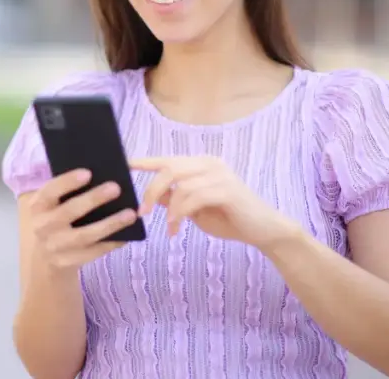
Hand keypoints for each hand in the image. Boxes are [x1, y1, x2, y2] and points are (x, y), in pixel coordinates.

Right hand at [29, 169, 139, 272]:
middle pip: (69, 212)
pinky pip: (93, 252)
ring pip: (84, 235)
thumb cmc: (55, 218)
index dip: (67, 182)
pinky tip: (126, 235)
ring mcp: (54, 247)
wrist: (44, 257)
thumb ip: (67, 192)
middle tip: (115, 188)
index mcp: (37, 206)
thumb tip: (100, 176)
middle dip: (93, 199)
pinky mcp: (67, 262)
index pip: (50, 191)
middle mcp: (42, 226)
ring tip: (130, 214)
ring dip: (109, 224)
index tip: (88, 173)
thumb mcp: (51, 205)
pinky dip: (111, 243)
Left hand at [128, 156, 297, 249]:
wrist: (264, 230)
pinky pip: (193, 198)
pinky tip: (177, 229)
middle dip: (150, 191)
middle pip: (169, 169)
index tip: (124, 165)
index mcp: (201, 164)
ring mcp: (220, 174)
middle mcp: (210, 164)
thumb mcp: (195, 209)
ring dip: (169, 209)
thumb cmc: (229, 219)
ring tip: (170, 228)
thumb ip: (176, 199)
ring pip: (179, 185)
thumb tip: (153, 196)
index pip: (168, 159)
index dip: (144, 162)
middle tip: (143, 213)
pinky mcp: (227, 190)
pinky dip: (180, 214)